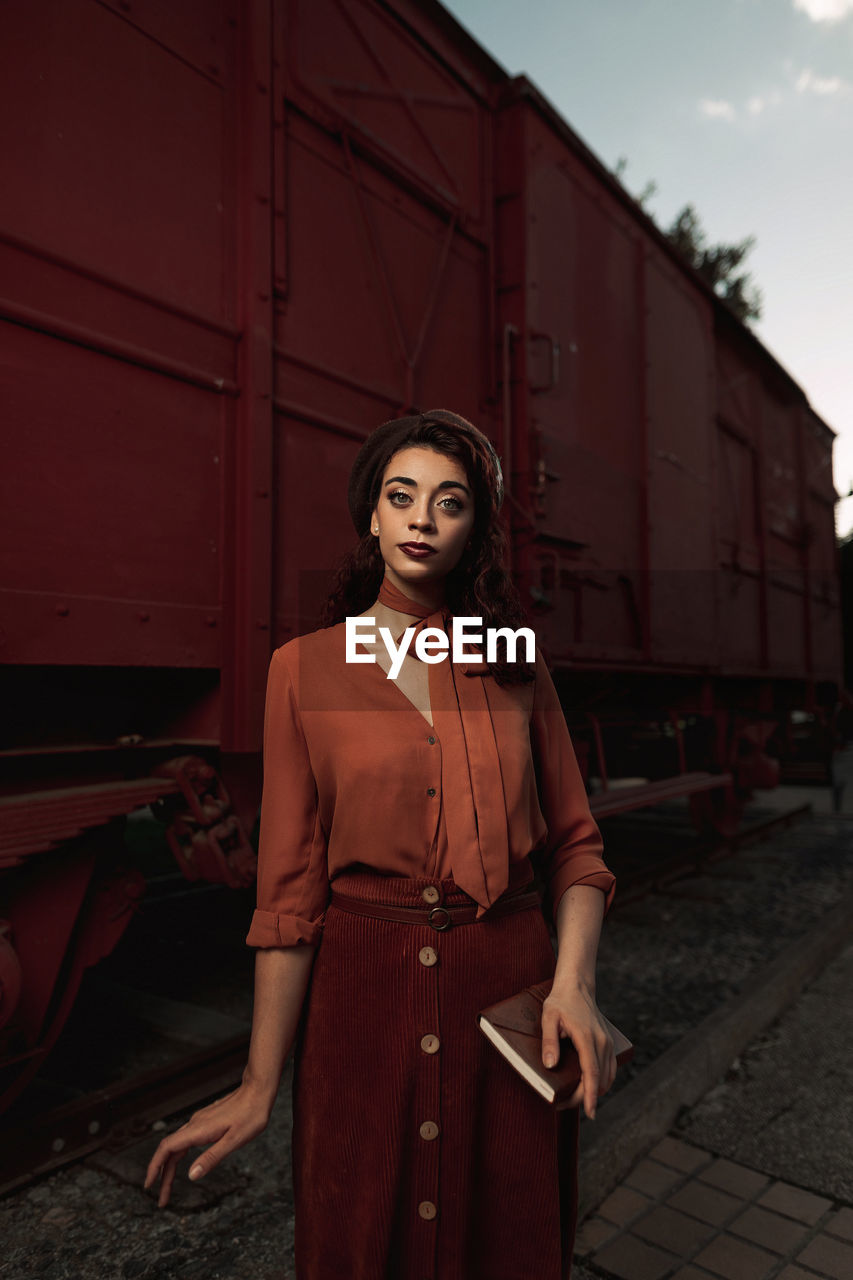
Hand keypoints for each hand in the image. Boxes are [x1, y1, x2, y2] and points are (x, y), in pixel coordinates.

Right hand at [143, 1080, 273, 1207]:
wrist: (258, 1090)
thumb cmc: (251, 1115)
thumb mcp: (235, 1140)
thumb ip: (212, 1157)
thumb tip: (191, 1176)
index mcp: (198, 1130)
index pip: (167, 1149)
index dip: (155, 1167)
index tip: (148, 1186)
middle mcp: (194, 1125)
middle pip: (169, 1151)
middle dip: (162, 1175)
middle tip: (162, 1200)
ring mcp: (199, 1122)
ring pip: (177, 1146)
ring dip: (170, 1167)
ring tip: (168, 1187)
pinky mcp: (206, 1121)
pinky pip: (185, 1141)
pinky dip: (179, 1156)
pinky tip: (183, 1164)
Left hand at [540, 983, 615, 1119]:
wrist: (577, 986)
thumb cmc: (560, 1001)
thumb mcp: (548, 1018)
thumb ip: (549, 1041)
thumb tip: (550, 1066)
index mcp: (587, 1037)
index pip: (591, 1073)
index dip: (591, 1095)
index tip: (590, 1113)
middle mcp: (602, 1042)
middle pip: (599, 1079)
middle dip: (586, 1098)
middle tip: (564, 1105)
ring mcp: (607, 1043)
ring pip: (607, 1076)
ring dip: (595, 1091)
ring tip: (575, 1100)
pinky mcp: (608, 1043)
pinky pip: (610, 1068)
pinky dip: (602, 1081)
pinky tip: (591, 1087)